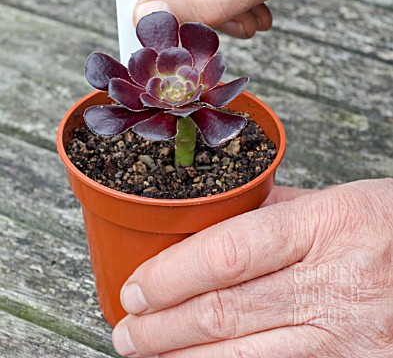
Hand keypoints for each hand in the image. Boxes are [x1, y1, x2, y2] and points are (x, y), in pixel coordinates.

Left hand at [112, 178, 392, 356]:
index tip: (136, 287)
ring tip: (147, 354)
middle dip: (163, 326)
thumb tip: (215, 219)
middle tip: (128, 329)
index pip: (229, 253)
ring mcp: (350, 339)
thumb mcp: (336, 201)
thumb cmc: (387, 224)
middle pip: (226, 312)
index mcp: (327, 225)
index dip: (171, 274)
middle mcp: (338, 285)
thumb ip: (276, 209)